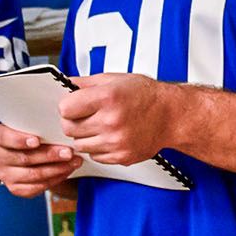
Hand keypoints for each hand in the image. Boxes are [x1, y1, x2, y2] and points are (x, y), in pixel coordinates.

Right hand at [0, 124, 83, 197]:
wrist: (26, 151)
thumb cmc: (30, 133)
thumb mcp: (29, 125)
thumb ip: (37, 124)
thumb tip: (60, 125)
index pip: (5, 138)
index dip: (20, 140)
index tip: (37, 141)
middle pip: (25, 158)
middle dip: (50, 155)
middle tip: (68, 152)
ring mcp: (5, 174)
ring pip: (32, 175)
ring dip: (57, 169)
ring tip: (74, 162)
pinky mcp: (14, 188)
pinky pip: (35, 188)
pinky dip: (53, 180)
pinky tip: (66, 171)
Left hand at [58, 74, 178, 165]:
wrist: (171, 115)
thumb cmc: (146, 95)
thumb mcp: (114, 79)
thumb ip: (85, 83)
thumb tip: (64, 85)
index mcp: (107, 98)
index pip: (65, 108)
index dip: (68, 106)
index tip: (74, 105)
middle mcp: (111, 121)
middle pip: (69, 128)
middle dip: (73, 121)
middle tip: (86, 116)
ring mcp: (116, 142)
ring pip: (79, 145)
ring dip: (85, 136)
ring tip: (100, 125)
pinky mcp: (121, 157)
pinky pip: (94, 156)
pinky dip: (98, 147)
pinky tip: (109, 136)